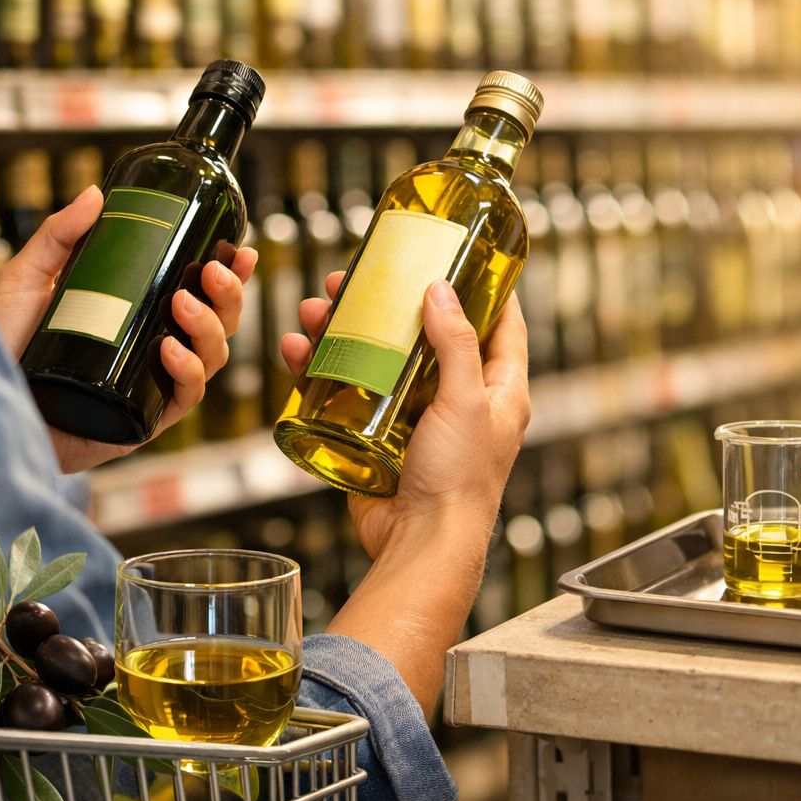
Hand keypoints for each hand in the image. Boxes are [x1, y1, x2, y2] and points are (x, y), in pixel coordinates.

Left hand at [0, 186, 257, 472]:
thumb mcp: (27, 279)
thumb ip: (59, 235)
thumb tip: (95, 193)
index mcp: (139, 316)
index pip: (199, 293)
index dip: (229, 274)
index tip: (240, 249)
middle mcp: (151, 351)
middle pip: (218, 324)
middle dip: (228, 295)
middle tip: (212, 271)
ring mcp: (149, 386)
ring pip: (213, 358)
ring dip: (210, 327)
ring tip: (183, 303)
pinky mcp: (141, 420)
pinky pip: (185, 398)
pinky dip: (188, 371)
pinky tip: (169, 349)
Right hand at [287, 272, 529, 717]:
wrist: (420, 546)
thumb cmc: (458, 482)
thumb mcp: (466, 402)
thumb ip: (456, 345)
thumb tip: (442, 291)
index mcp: (499, 391)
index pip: (502, 325)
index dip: (484, 288)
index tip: (460, 254)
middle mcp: (460, 401)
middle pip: (424, 335)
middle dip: (387, 303)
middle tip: (354, 279)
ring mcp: (417, 421)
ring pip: (379, 360)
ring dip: (343, 332)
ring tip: (313, 310)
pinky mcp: (379, 441)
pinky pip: (348, 396)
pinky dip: (321, 373)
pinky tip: (298, 354)